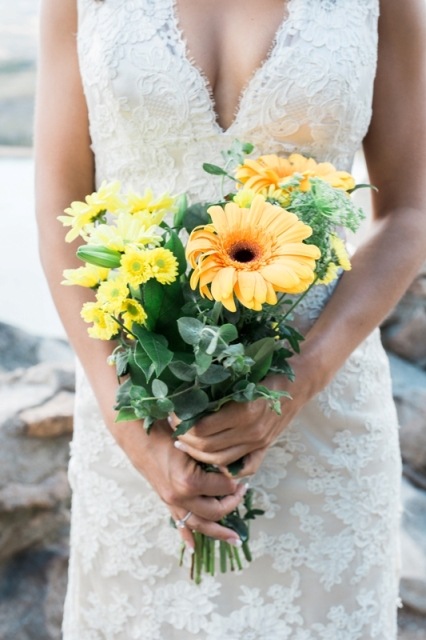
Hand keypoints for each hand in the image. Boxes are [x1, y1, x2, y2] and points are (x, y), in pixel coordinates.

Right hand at [114, 419, 247, 549]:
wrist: (142, 439)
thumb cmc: (169, 436)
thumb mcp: (195, 446)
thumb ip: (212, 461)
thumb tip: (232, 472)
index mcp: (189, 481)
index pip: (223, 488)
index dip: (235, 482)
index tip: (241, 475)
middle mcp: (181, 497)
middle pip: (215, 511)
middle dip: (233, 503)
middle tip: (242, 492)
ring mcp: (173, 503)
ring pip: (200, 524)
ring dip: (219, 533)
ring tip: (235, 540)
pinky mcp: (167, 503)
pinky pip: (180, 524)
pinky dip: (188, 537)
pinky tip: (194, 548)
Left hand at [169, 367, 311, 477]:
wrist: (298, 384)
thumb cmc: (266, 374)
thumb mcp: (241, 377)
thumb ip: (219, 391)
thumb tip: (188, 395)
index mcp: (244, 410)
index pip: (203, 428)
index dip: (183, 425)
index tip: (172, 416)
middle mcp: (252, 431)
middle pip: (208, 447)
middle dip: (186, 442)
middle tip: (175, 432)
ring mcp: (258, 442)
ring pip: (220, 460)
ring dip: (198, 455)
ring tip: (185, 445)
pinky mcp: (263, 447)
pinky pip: (242, 467)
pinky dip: (224, 468)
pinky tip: (210, 459)